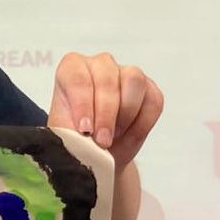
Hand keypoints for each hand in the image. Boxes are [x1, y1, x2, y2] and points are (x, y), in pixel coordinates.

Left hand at [48, 51, 162, 172]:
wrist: (96, 154)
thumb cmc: (75, 139)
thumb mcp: (65, 137)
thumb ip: (72, 132)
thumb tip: (85, 138)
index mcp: (71, 69)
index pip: (77, 77)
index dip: (82, 104)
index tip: (84, 130)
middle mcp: (99, 65)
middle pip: (107, 79)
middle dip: (106, 114)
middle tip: (102, 141)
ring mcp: (126, 73)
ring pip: (133, 81)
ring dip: (126, 114)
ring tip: (114, 137)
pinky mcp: (149, 89)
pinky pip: (153, 100)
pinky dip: (143, 123)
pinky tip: (129, 136)